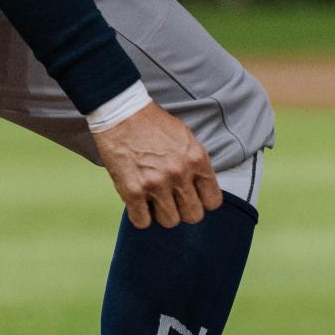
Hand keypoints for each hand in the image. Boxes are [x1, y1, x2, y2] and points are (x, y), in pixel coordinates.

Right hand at [91, 102, 222, 228]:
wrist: (121, 112)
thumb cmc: (154, 125)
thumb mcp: (187, 139)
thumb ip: (196, 165)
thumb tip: (202, 190)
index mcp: (197, 159)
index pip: (213, 201)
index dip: (202, 202)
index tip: (192, 196)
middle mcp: (180, 173)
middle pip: (193, 216)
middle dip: (183, 210)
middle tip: (172, 199)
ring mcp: (156, 183)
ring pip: (170, 221)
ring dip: (161, 213)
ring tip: (153, 199)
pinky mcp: (132, 190)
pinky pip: (142, 222)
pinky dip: (140, 216)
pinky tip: (138, 203)